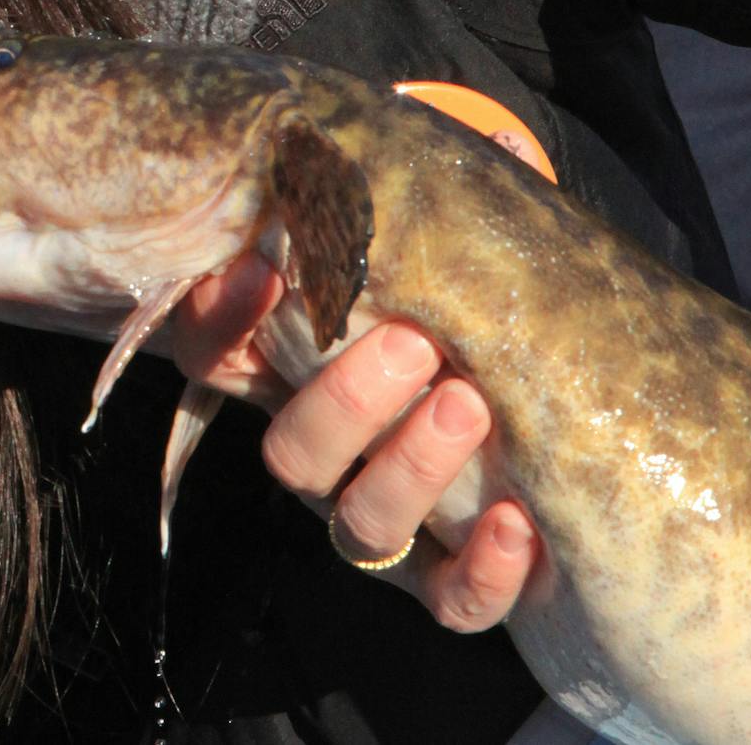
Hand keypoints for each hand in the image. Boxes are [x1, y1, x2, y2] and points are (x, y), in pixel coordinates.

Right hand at [170, 254, 538, 632]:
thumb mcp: (422, 265)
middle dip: (347, 401)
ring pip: (363, 526)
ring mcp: (378, 522)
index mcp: (289, 379)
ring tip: (470, 403)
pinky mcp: (447, 578)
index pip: (216, 355)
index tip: (263, 269)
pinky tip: (518, 522)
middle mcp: (321, 460)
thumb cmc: (457, 311)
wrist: (533, 397)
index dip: (223, 321)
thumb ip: (406, 220)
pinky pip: (449, 600)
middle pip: (292, 454)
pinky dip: (482, 573)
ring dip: (412, 468)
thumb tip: (458, 150)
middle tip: (412, 342)